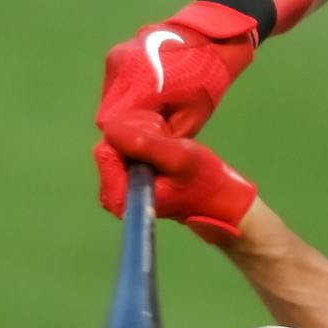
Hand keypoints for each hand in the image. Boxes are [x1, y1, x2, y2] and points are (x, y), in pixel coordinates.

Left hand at [95, 115, 256, 242]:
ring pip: (117, 145)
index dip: (133, 137)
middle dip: (138, 137)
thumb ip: (143, 144)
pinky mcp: (128, 180)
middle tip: (167, 143)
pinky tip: (163, 148)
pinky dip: (144, 142)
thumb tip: (110, 129)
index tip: (160, 141)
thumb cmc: (204, 181)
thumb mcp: (178, 157)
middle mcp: (114, 195)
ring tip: (168, 146)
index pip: (106, 151)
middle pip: (110, 147)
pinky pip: (124, 149)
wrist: (221, 198)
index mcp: (121, 197)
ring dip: (143, 137)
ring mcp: (120, 187)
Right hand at [96, 22, 254, 135]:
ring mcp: (116, 55)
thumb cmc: (207, 79)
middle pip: (108, 110)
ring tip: (155, 104)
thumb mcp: (192, 117)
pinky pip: (115, 82)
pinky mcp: (117, 51)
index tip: (142, 138)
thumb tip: (142, 153)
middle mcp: (120, 66)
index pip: (109, 123)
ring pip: (110, 96)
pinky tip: (151, 89)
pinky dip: (128, 92)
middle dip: (125, 122)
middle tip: (151, 124)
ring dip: (126, 106)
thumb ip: (163, 137)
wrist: (211, 37)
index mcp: (139, 82)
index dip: (124, 135)